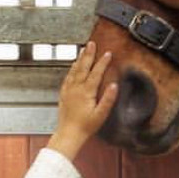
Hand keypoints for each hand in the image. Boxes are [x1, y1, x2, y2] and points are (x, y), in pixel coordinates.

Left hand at [47, 40, 117, 160]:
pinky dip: (72, 68)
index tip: (108, 53)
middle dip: (89, 54)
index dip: (103, 62)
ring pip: (74, 70)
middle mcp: (76, 88)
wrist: (69, 134)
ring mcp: (69, 90)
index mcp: (86, 92)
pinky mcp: (64, 94)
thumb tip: (114, 85)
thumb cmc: (86, 126)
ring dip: (80, 59)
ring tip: (84, 50)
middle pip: (83, 67)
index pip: (96, 73)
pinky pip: (68, 77)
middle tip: (92, 43)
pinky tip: (74, 65)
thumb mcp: (101, 115)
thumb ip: (108, 99)